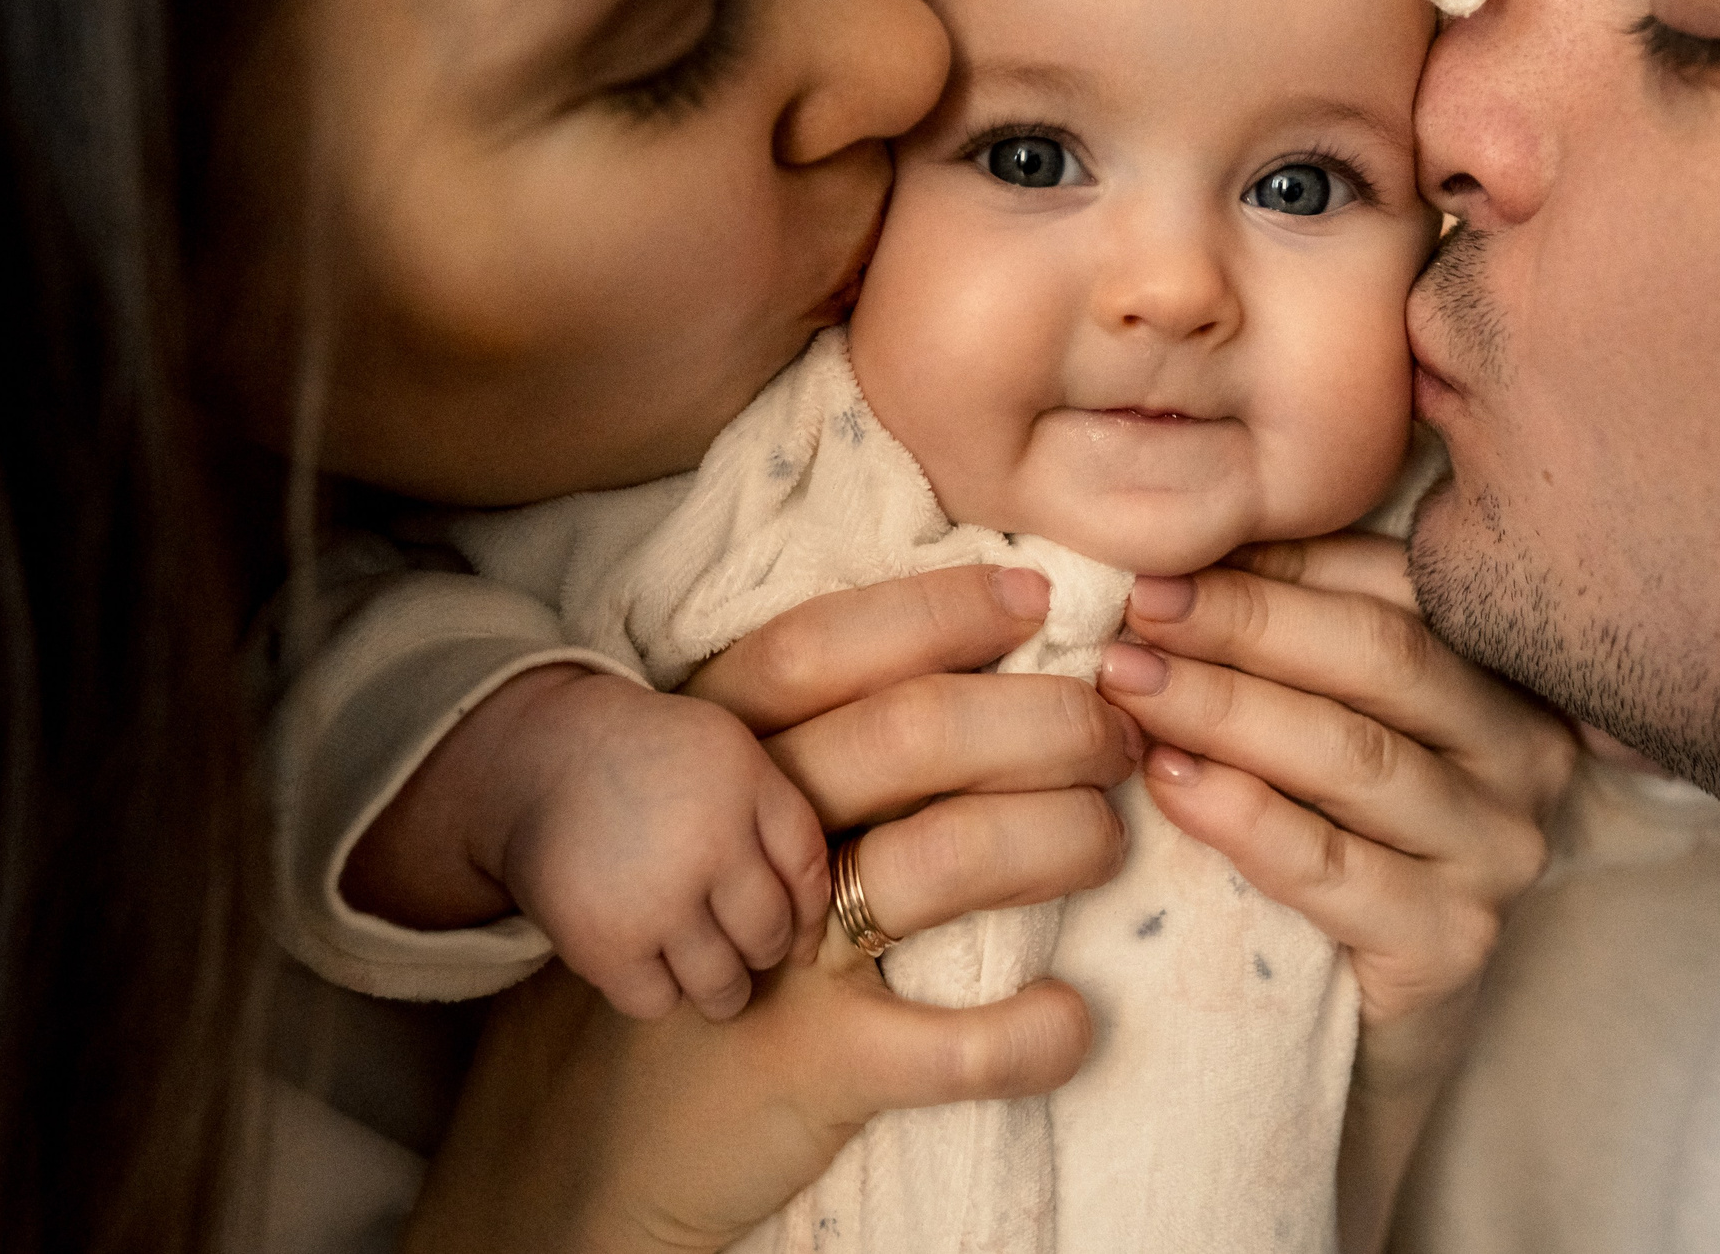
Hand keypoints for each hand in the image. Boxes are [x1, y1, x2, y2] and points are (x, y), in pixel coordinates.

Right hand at [343, 665, 827, 1022]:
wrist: (539, 758)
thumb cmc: (654, 764)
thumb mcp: (731, 757)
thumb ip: (782, 821)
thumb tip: (822, 929)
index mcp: (746, 784)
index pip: (810, 877)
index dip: (806, 916)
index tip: (792, 932)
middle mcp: (707, 840)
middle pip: (768, 937)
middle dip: (758, 949)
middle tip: (735, 942)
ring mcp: (655, 896)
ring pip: (722, 984)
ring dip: (717, 983)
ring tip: (697, 960)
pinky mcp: (603, 942)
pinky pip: (658, 1001)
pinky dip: (657, 990)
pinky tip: (646, 959)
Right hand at [407, 563, 1136, 1253]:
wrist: (600, 1118)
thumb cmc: (718, 934)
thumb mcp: (737, 820)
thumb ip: (824, 739)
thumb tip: (988, 645)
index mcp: (725, 756)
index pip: (826, 648)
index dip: (939, 611)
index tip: (1040, 599)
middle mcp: (743, 840)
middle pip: (907, 735)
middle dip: (1044, 720)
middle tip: (1119, 738)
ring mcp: (775, 955)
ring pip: (937, 861)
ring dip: (1055, 839)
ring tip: (1105, 842)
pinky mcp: (806, 1063)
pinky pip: (943, 1047)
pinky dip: (1028, 1032)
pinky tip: (1071, 1018)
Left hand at [1099, 533, 1571, 1031]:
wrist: (1355, 1027)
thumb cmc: (1323, 839)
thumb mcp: (1314, 725)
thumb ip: (1285, 639)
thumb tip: (1174, 557)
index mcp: (1500, 672)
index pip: (1392, 586)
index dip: (1277, 565)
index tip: (1161, 561)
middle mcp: (1525, 752)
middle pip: (1380, 657)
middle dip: (1243, 625)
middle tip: (1133, 611)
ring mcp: (1499, 851)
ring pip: (1352, 754)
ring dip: (1225, 709)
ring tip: (1126, 684)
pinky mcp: (1454, 941)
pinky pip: (1333, 864)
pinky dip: (1242, 816)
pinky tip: (1166, 780)